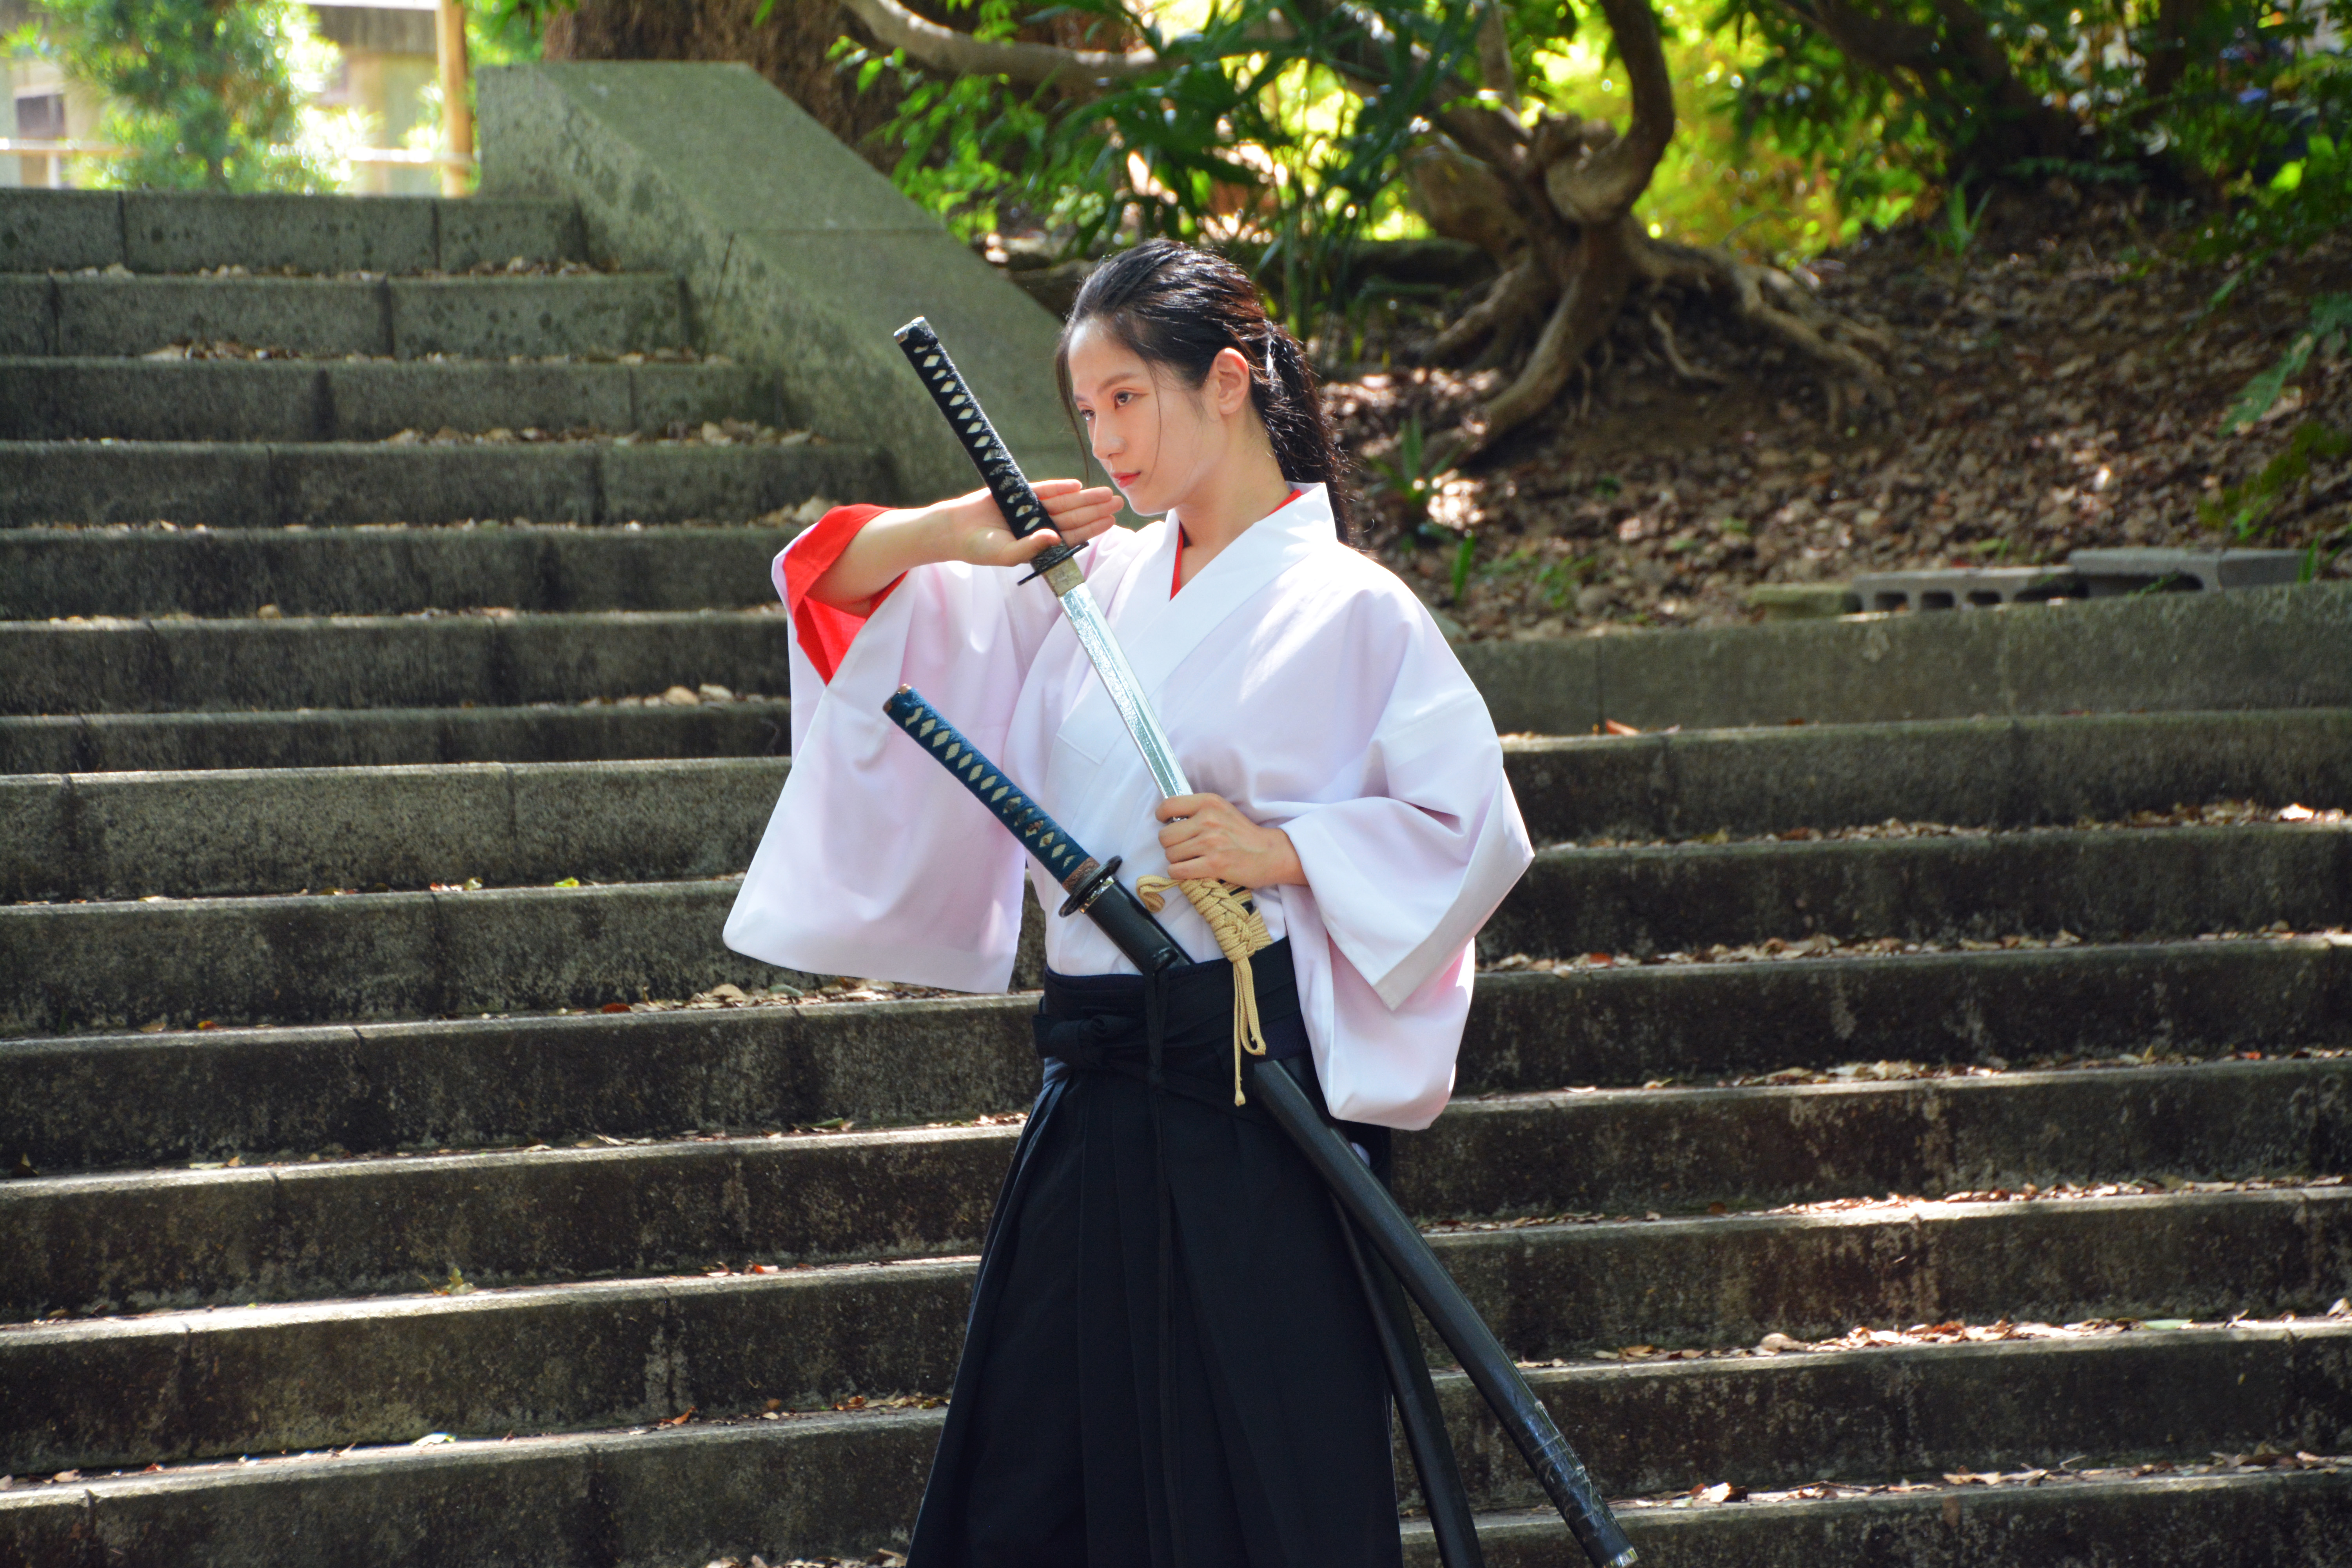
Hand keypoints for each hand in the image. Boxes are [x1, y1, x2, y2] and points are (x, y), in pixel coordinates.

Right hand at [937, 479, 1122, 568]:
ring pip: (1064, 502)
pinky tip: (1075, 485)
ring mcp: (1030, 508)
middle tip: (1118, 503)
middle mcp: (1039, 524)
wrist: (954, 530)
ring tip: (1105, 493)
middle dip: (1095, 510)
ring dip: (1084, 498)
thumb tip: (1055, 538)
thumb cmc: (979, 548)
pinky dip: (1058, 487)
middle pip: (1073, 516)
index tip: (1111, 522)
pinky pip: (1043, 490)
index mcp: (1040, 542)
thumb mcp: (1006, 555)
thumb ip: (1030, 549)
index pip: (1072, 535)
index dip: (1092, 528)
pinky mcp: (1019, 493)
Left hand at [1155, 793, 1303, 889]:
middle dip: (1171, 845)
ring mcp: (1210, 843)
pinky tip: (1191, 870)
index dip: (1162, 817)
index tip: (1167, 824)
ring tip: (1192, 859)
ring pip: (1170, 855)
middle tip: (1185, 848)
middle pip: (1165, 836)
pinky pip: (1178, 871)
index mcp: (1209, 803)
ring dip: (1177, 861)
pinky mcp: (1213, 865)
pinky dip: (1180, 873)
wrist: (1270, 854)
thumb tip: (1169, 819)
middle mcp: (1208, 820)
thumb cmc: (1244, 834)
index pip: (1168, 806)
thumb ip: (1198, 811)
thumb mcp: (1222, 810)